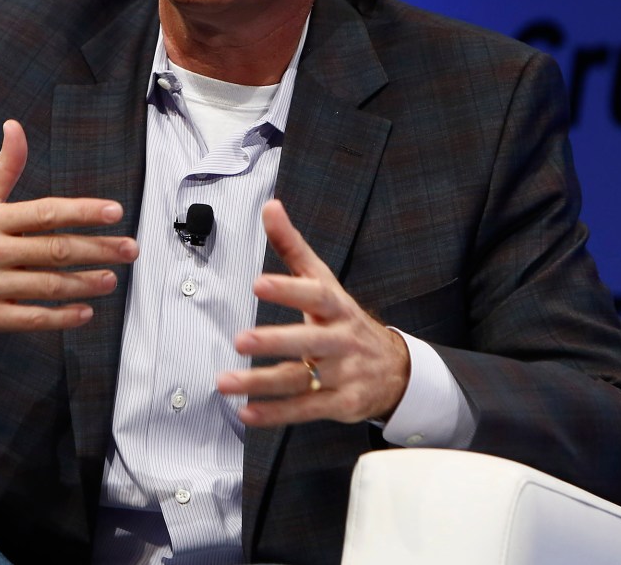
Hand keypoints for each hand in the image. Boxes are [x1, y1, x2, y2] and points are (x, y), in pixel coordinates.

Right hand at [0, 120, 137, 337]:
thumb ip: (2, 168)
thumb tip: (15, 126)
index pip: (46, 212)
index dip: (84, 211)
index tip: (115, 212)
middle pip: (56, 249)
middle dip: (99, 249)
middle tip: (130, 249)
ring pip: (49, 285)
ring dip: (86, 283)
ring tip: (112, 279)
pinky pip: (30, 318)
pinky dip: (61, 317)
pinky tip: (84, 312)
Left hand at [216, 199, 408, 426]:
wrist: (396, 369)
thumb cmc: (345, 320)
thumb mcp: (324, 281)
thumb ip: (293, 247)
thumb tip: (271, 207)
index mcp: (336, 306)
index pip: (315, 294)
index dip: (288, 289)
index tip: (258, 284)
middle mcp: (341, 340)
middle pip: (309, 340)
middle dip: (275, 340)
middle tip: (240, 340)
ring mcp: (342, 374)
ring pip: (300, 379)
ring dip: (260, 383)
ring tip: (225, 382)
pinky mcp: (340, 403)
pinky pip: (305, 409)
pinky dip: (275, 413)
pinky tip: (246, 412)